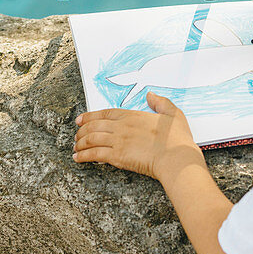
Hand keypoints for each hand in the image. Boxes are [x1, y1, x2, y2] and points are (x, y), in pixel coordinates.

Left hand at [73, 92, 205, 182]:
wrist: (176, 157)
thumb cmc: (177, 138)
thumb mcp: (173, 114)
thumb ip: (160, 102)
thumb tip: (151, 94)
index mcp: (132, 116)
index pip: (105, 113)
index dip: (90, 116)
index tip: (80, 119)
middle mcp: (121, 127)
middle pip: (94, 126)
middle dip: (81, 131)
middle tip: (76, 136)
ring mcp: (118, 141)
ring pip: (90, 139)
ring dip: (80, 143)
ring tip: (75, 148)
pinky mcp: (117, 157)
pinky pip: (94, 154)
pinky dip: (83, 156)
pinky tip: (78, 159)